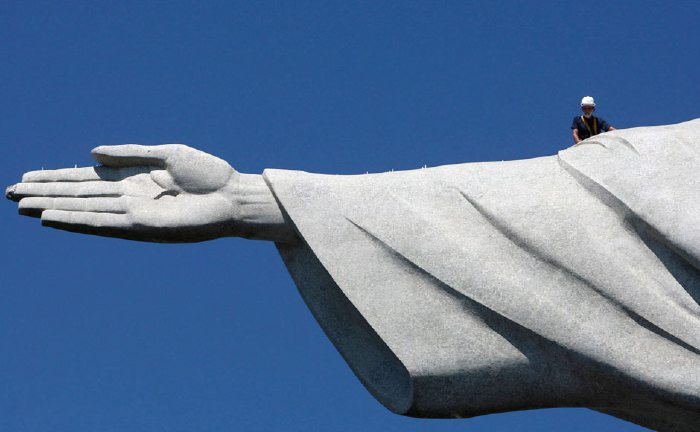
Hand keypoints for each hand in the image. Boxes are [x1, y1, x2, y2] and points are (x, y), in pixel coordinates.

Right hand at [7, 144, 242, 241]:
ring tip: (21, 206)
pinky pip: (103, 224)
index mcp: (134, 180)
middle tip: (9, 194)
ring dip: (52, 208)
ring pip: (83, 210)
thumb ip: (130, 154)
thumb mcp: (167, 154)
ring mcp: (133, 214)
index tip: (26, 178)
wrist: (234, 195)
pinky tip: (51, 218)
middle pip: (78, 196)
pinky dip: (77, 221)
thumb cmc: (209, 174)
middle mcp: (129, 199)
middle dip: (45, 194)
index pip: (86, 179)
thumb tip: (91, 154)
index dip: (56, 178)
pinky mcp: (142, 227)